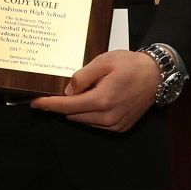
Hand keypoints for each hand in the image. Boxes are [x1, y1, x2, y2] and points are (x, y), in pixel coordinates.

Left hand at [30, 50, 159, 132]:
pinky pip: (96, 124)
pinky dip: (91, 114)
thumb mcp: (104, 62)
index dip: (49, 104)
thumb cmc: (131, 64)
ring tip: (88, 91)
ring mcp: (115, 125)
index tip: (35, 103)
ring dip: (79, 109)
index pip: (67, 106)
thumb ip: (82, 77)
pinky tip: (98, 99)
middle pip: (73, 115)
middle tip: (64, 89)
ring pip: (84, 121)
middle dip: (64, 104)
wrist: (156, 75)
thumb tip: (67, 91)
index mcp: (102, 100)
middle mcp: (108, 117)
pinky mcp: (120, 127)